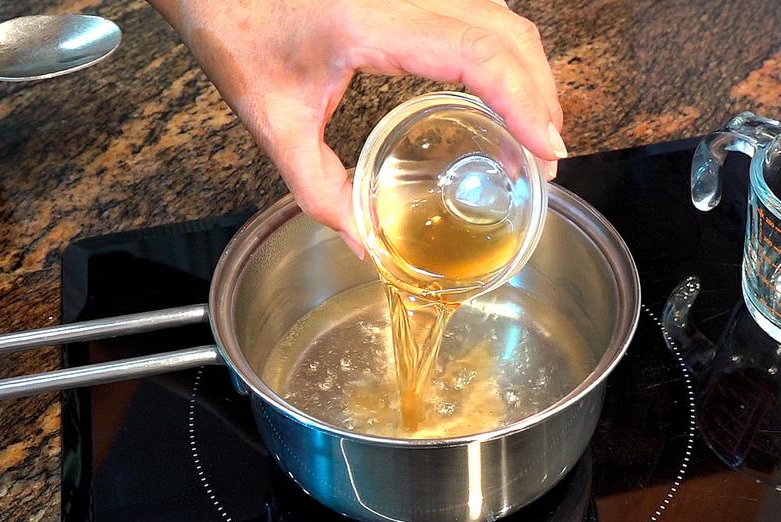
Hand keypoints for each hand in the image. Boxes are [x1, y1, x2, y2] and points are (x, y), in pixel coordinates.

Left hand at [149, 0, 565, 256]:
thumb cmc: (234, 28)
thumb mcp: (272, 121)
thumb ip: (318, 188)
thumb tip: (363, 239)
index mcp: (372, 25)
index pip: (478, 56)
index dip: (525, 103)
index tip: (546, 150)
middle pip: (507, 34)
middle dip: (541, 96)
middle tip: (546, 159)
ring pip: (503, 17)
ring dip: (530, 73)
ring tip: (535, 132)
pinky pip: (481, 12)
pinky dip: (506, 54)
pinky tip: (503, 93)